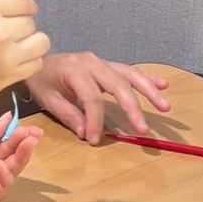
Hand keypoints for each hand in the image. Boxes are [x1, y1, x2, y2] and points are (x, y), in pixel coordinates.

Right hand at [0, 0, 48, 119]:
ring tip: (16, 54)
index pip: (24, 3)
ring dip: (31, 48)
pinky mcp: (6, 76)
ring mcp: (4, 53)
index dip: (24, 12)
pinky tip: (12, 67)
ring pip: (40, 44)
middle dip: (22, 32)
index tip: (20, 19)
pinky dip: (28, 66)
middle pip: (31, 24)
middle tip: (8, 41)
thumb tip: (8, 16)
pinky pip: (34, 65)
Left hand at [0, 110, 42, 201]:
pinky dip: (5, 179)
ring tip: (23, 147)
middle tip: (32, 137)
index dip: (19, 135)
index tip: (35, 129)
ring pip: (6, 173)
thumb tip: (10, 120)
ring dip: (18, 161)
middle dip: (22, 146)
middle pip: (7, 156)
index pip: (2, 139)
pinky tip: (2, 165)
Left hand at [26, 52, 169, 144]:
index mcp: (74, 69)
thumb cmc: (42, 80)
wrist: (37, 61)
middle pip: (117, 84)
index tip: (95, 140)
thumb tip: (87, 132)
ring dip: (148, 90)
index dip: (95, 120)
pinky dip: (146, 78)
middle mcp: (91, 62)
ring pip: (129, 75)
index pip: (91, 97)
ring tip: (165, 106)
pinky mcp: (107, 66)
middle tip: (143, 129)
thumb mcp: (47, 98)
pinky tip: (163, 85)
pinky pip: (129, 71)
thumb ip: (68, 114)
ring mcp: (101, 62)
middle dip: (132, 107)